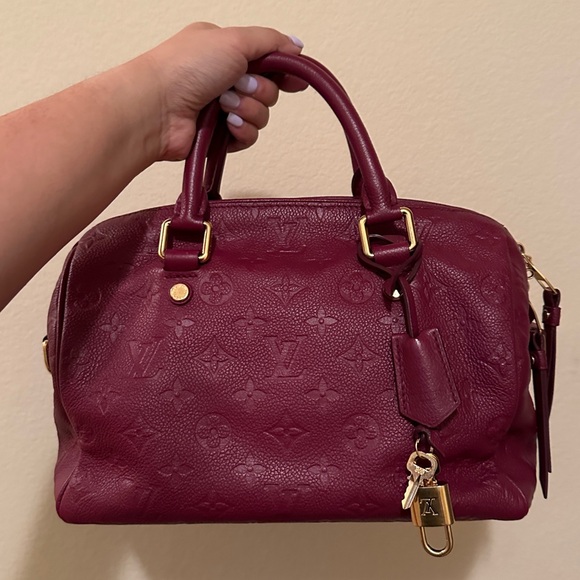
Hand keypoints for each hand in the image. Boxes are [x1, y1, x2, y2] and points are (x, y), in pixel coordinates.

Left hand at [139, 23, 306, 160]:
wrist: (157, 109)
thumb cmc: (184, 69)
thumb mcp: (234, 40)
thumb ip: (271, 42)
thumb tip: (297, 46)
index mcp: (224, 51)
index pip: (267, 61)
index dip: (284, 71)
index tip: (295, 79)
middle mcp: (223, 79)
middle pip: (268, 90)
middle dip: (259, 89)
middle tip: (238, 84)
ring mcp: (221, 109)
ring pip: (261, 115)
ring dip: (248, 109)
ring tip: (224, 105)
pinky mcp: (219, 137)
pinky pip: (249, 137)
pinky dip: (242, 130)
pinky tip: (226, 125)